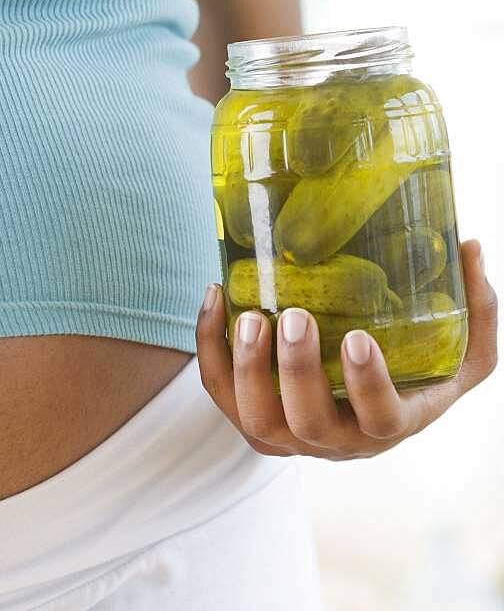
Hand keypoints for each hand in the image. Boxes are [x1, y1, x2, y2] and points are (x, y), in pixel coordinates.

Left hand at [196, 239, 497, 458]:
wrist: (360, 410)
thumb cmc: (411, 375)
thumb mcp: (457, 352)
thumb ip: (474, 307)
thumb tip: (472, 244)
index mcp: (389, 423)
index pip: (381, 419)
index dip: (367, 385)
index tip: (357, 338)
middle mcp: (336, 440)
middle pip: (308, 423)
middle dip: (297, 370)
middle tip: (295, 316)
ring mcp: (288, 437)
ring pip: (257, 419)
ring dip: (247, 367)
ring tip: (250, 314)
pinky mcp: (250, 422)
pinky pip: (219, 393)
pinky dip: (210, 348)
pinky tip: (215, 296)